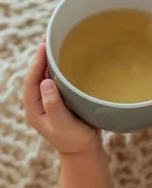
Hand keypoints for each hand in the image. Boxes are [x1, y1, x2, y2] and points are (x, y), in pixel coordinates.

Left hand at [24, 39, 100, 154]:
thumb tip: (45, 82)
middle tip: (50, 37)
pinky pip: (56, 79)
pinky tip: (67, 58)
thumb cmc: (74, 139)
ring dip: (50, 59)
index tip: (44, 46)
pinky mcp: (60, 100)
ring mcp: (49, 100)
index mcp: (33, 108)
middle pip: (36, 74)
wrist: (84, 150)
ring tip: (56, 42)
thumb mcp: (62, 124)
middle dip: (42, 55)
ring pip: (46, 75)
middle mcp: (38, 102)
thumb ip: (53, 105)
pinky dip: (59, 67)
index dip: (37, 62)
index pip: (31, 80)